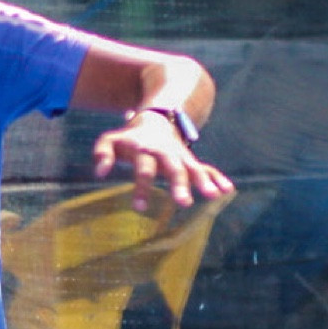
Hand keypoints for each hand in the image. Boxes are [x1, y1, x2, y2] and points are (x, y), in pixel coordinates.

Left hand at [92, 110, 234, 215]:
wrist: (154, 120)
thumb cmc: (127, 138)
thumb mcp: (109, 140)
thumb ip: (102, 154)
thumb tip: (100, 173)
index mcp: (145, 150)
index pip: (144, 170)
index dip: (142, 188)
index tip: (140, 208)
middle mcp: (166, 153)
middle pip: (174, 168)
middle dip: (179, 185)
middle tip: (183, 203)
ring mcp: (180, 156)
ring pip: (193, 168)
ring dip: (204, 181)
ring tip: (213, 196)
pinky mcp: (189, 160)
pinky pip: (206, 168)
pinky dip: (217, 177)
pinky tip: (227, 190)